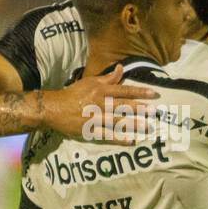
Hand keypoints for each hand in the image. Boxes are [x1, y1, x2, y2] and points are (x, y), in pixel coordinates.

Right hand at [42, 65, 158, 141]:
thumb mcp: (90, 82)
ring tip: (147, 126)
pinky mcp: (89, 130)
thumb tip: (121, 68)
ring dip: (133, 124)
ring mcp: (95, 118)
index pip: (124, 90)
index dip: (140, 92)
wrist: (54, 107)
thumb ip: (108, 78)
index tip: (154, 94)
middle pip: (123, 106)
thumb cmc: (73, 94)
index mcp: (100, 90)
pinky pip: (106, 134)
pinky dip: (119, 138)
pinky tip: (131, 140)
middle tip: (154, 111)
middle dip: (139, 108)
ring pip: (117, 120)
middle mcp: (99, 103)